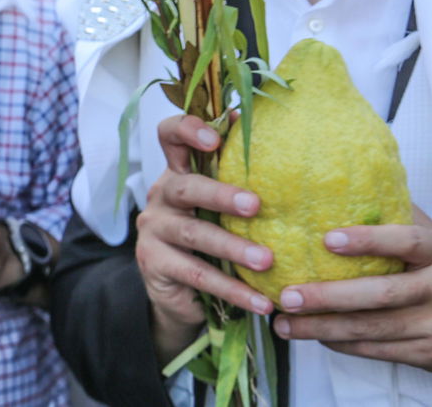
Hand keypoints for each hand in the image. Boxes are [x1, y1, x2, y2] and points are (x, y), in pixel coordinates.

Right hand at [134, 114, 274, 361]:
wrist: (179, 293)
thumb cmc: (210, 239)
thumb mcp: (218, 207)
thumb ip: (235, 179)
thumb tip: (277, 141)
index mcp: (178, 173)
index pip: (170, 136)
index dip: (187, 130)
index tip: (216, 138)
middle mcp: (161, 196)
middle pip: (184, 187)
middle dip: (220, 194)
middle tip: (255, 206)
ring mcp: (154, 230)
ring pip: (192, 234)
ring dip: (233, 247)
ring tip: (267, 261)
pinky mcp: (154, 264)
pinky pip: (197, 276)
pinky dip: (232, 290)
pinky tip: (261, 301)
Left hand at [272, 206, 431, 382]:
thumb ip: (400, 217)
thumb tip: (351, 178)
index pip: (406, 241)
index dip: (368, 240)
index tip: (326, 238)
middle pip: (379, 295)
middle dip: (328, 297)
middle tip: (288, 295)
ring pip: (372, 328)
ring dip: (323, 328)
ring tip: (285, 323)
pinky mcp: (431, 354)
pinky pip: (378, 350)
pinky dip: (342, 343)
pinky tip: (315, 336)